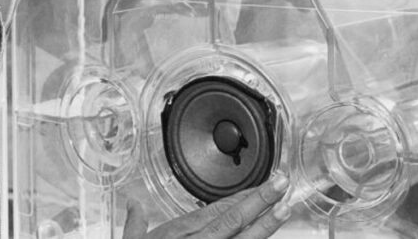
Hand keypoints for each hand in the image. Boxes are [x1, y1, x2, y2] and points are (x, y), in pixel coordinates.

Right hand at [121, 173, 291, 237]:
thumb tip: (133, 203)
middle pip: (234, 219)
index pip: (217, 208)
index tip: (262, 184)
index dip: (243, 195)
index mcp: (180, 232)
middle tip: (282, 183)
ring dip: (265, 225)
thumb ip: (135, 222)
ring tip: (284, 208)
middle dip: (260, 200)